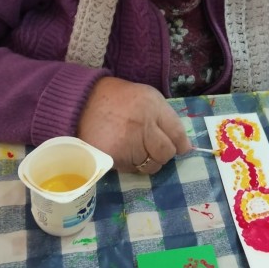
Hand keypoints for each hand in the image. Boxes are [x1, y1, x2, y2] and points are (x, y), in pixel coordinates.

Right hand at [77, 77, 191, 172]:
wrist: (83, 101)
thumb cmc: (121, 99)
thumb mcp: (149, 98)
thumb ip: (168, 119)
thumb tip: (185, 147)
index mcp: (153, 108)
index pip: (178, 135)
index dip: (180, 144)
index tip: (178, 147)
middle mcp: (143, 126)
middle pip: (166, 154)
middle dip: (163, 154)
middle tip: (151, 146)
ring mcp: (127, 144)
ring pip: (150, 166)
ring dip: (146, 161)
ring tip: (134, 147)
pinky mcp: (113, 158)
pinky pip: (131, 170)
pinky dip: (130, 164)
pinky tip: (122, 150)